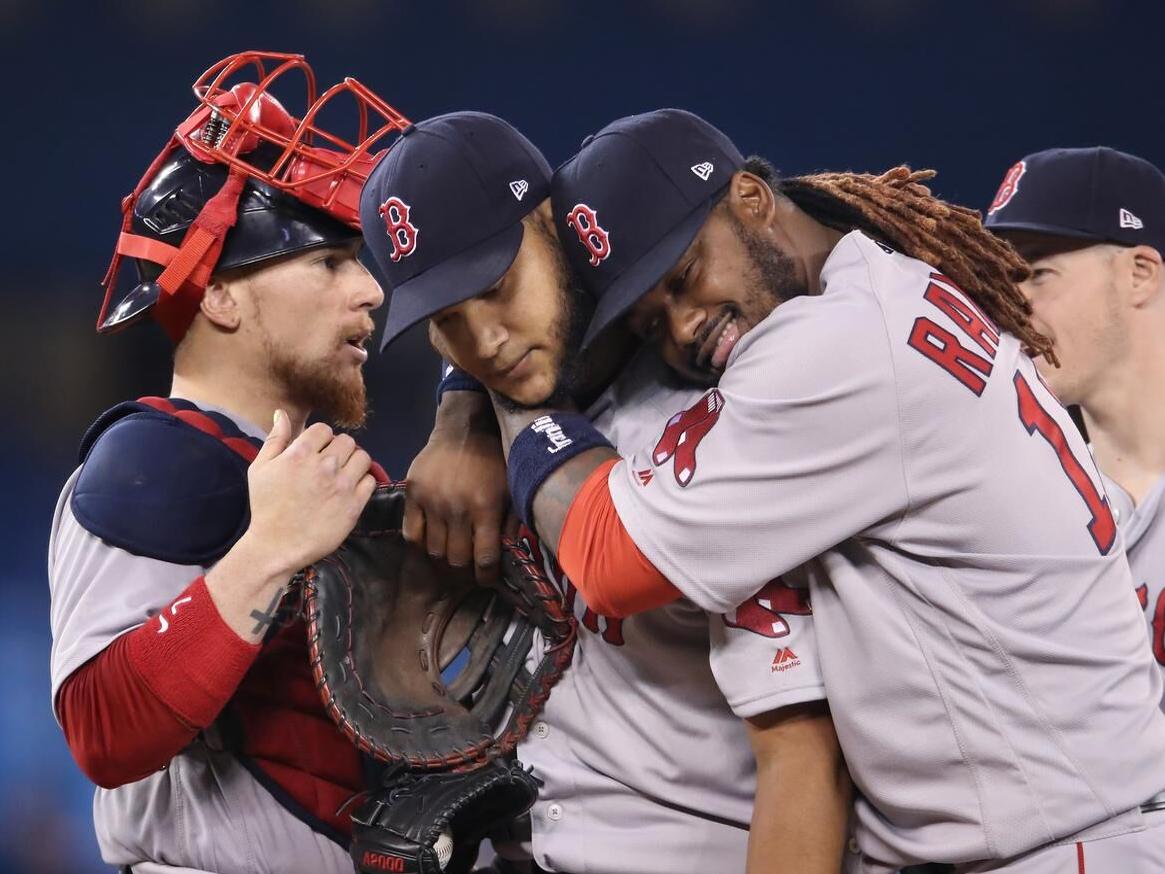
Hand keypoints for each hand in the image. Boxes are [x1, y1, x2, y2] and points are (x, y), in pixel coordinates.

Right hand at [244, 410, 376, 573]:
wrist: (277, 545)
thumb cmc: (266, 506)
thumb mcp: (260, 469)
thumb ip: (275, 439)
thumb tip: (281, 413)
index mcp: (300, 453)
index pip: (324, 429)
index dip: (320, 439)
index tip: (316, 452)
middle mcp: (325, 465)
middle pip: (347, 441)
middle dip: (338, 449)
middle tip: (330, 464)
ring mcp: (342, 485)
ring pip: (363, 457)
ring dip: (354, 462)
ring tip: (343, 473)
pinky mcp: (354, 504)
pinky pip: (370, 481)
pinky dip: (363, 482)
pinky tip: (350, 489)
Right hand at [404, 391, 512, 582]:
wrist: (464, 428)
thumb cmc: (494, 461)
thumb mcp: (512, 489)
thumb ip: (512, 523)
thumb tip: (510, 556)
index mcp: (486, 506)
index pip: (484, 558)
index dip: (486, 576)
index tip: (487, 579)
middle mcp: (456, 507)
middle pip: (457, 558)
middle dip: (466, 568)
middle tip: (470, 566)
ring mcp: (431, 500)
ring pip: (434, 550)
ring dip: (445, 557)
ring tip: (452, 553)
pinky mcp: (412, 493)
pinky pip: (412, 533)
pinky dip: (422, 543)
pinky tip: (433, 540)